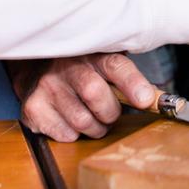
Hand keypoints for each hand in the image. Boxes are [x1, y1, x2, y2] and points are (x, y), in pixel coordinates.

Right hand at [8, 54, 153, 141]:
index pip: (115, 65)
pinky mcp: (33, 108)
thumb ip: (127, 78)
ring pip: (82, 121)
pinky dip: (74, 134)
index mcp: (91, 53)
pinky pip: (65, 134)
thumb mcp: (103, 65)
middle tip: (110, 114)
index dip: (132, 83)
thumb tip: (155, 98)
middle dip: (110, 112)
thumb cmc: (82, 71)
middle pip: (95, 94)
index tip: (145, 99)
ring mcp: (47, 86)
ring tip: (91, 118)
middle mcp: (66, 66)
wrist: (37, 70)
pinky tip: (70, 120)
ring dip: (95, 128)